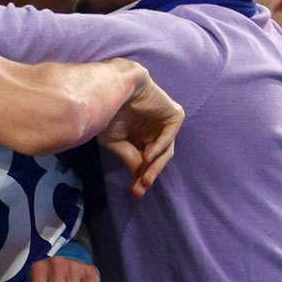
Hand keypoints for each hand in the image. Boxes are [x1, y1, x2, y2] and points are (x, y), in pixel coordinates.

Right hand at [98, 61, 183, 197]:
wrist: (111, 89)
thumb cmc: (108, 112)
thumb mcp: (114, 142)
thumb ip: (131, 158)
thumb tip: (141, 180)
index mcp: (138, 136)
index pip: (145, 160)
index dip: (141, 176)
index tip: (136, 193)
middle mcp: (152, 130)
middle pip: (157, 158)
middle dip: (150, 173)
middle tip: (142, 186)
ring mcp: (163, 122)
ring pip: (166, 150)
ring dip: (156, 164)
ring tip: (145, 175)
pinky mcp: (173, 114)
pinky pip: (170, 134)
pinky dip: (161, 146)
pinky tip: (148, 153)